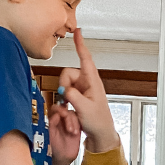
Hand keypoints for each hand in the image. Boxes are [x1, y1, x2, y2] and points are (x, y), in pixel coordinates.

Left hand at [49, 103, 81, 164]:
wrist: (60, 159)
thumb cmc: (51, 149)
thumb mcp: (49, 136)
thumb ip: (51, 125)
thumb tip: (56, 115)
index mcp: (50, 120)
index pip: (55, 109)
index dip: (60, 110)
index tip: (63, 114)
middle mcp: (59, 120)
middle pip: (66, 110)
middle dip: (68, 118)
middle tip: (69, 127)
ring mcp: (68, 123)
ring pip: (73, 115)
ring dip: (74, 123)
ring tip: (72, 133)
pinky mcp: (76, 128)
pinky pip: (79, 122)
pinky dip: (78, 126)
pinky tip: (75, 133)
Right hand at [58, 29, 119, 153]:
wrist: (100, 134)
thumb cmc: (97, 121)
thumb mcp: (84, 108)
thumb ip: (73, 96)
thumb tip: (64, 88)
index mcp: (92, 81)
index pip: (85, 58)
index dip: (81, 44)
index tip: (78, 31)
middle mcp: (87, 82)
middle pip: (67, 73)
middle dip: (63, 85)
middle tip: (67, 101)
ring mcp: (81, 89)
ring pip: (63, 84)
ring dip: (63, 96)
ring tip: (71, 108)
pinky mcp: (77, 96)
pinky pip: (64, 92)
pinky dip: (64, 100)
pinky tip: (68, 109)